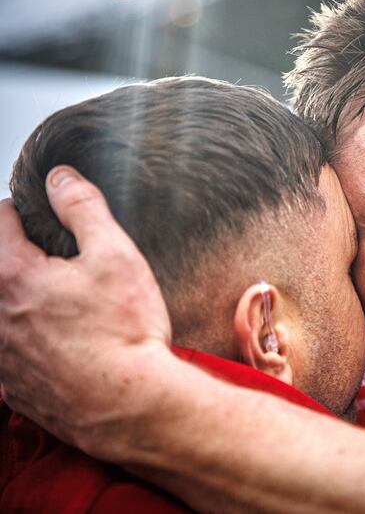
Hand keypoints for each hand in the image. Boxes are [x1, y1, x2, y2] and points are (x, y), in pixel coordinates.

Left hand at [0, 166, 171, 452]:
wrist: (132, 406)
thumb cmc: (125, 334)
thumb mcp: (115, 256)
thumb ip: (83, 209)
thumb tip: (61, 178)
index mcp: (11, 275)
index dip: (26, 211)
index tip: (48, 219)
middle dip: (23, 256)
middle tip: (62, 261)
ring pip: (3, 310)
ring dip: (24, 298)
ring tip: (65, 303)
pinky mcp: (11, 385)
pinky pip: (8, 349)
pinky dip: (28, 338)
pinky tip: (64, 342)